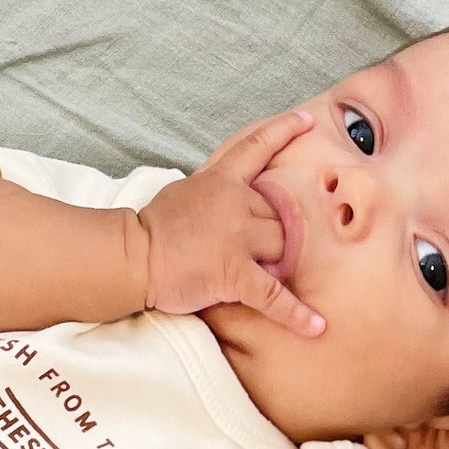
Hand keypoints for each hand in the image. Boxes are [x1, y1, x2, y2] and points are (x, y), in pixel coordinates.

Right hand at [135, 109, 326, 335]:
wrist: (132, 255)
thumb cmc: (149, 229)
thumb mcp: (183, 193)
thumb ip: (212, 193)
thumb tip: (226, 199)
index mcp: (221, 180)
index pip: (256, 148)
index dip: (284, 131)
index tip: (308, 121)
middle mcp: (236, 204)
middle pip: (279, 212)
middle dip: (277, 231)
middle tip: (263, 248)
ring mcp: (237, 239)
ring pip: (282, 246)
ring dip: (279, 262)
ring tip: (270, 275)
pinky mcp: (234, 274)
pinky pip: (273, 295)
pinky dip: (295, 314)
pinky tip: (316, 327)